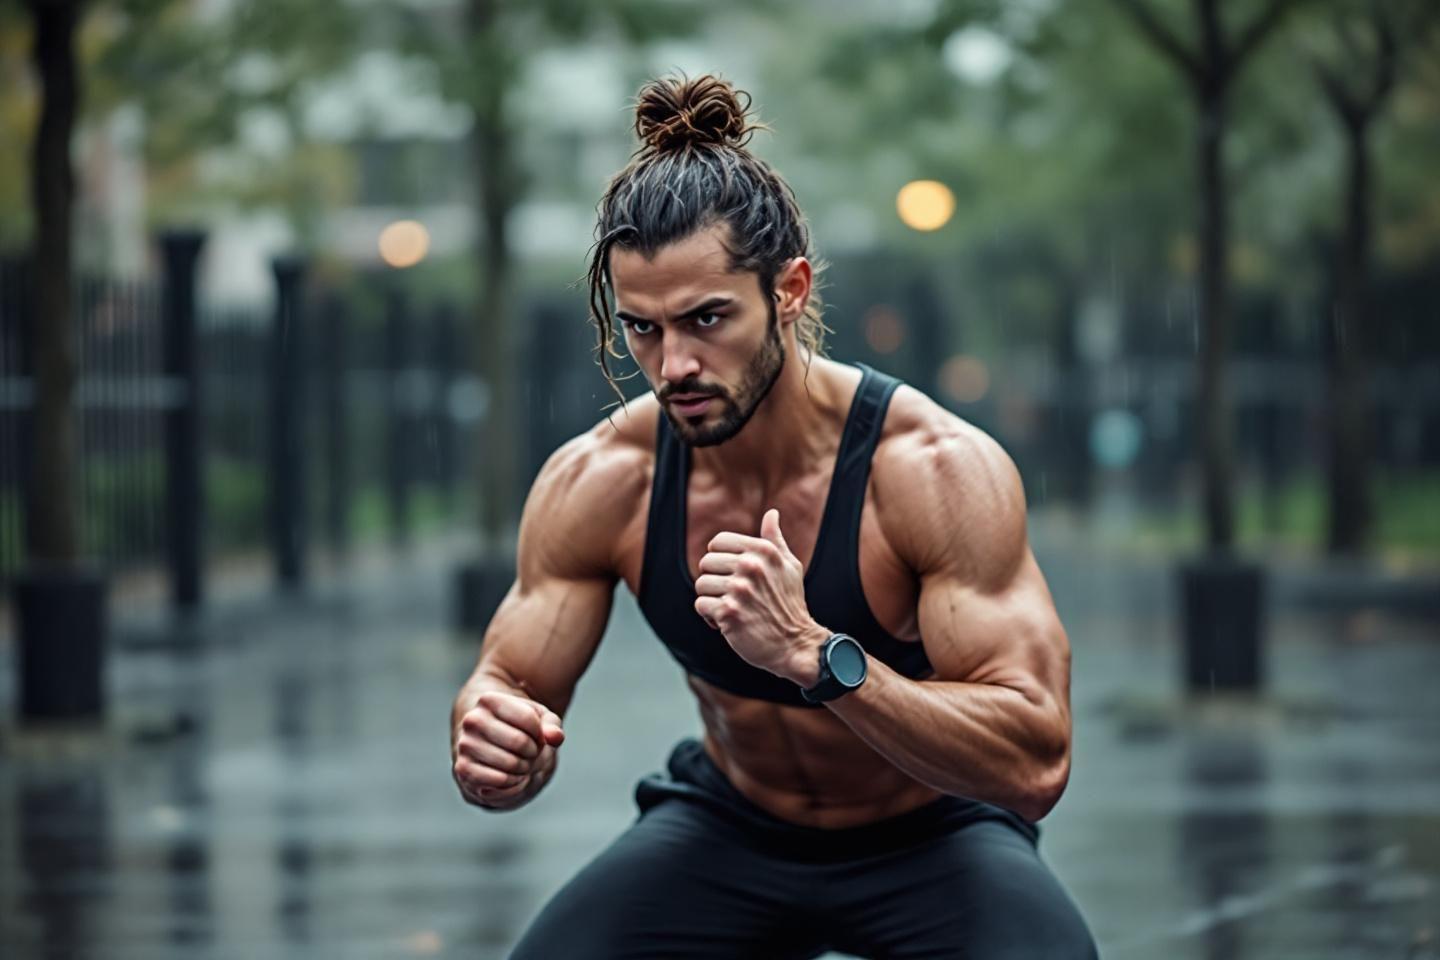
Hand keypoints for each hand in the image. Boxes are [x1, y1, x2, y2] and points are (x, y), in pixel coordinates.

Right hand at [452, 690, 564, 809]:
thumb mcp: (538, 718)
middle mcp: (472, 720)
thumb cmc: (518, 727)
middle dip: (533, 752)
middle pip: (520, 742)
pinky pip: (500, 781)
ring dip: (525, 769)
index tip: (536, 735)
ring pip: (511, 764)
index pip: (528, 719)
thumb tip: (555, 738)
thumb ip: (552, 724)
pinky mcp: (463, 769)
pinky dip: (514, 783)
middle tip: (531, 753)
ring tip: (522, 763)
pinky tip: (512, 776)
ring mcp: (465, 745)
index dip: (540, 732)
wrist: (488, 742)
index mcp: (489, 700)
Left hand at [694, 508, 827, 684]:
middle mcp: (751, 566)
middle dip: (715, 580)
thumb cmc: (790, 604)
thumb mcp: (789, 566)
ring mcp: (739, 590)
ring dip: (711, 599)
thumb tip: (772, 513)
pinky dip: (710, 616)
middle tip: (731, 594)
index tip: (731, 573)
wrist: (795, 643)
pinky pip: (701, 605)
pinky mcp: (729, 613)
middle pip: (706, 562)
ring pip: (701, 584)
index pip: (718, 541)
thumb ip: (775, 539)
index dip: (719, 557)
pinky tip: (726, 621)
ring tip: (730, 607)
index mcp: (763, 551)